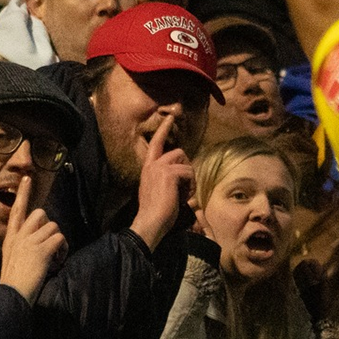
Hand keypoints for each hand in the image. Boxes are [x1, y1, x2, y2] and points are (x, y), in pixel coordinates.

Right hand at [0, 175, 64, 301]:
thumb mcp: (12, 259)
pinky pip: (60, 238)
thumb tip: (38, 243)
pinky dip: (63, 249)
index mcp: (11, 238)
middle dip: (49, 226)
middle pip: (40, 214)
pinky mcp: (41, 250)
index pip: (17, 210)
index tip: (27, 178)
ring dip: (59, 241)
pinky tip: (57, 260)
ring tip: (55, 257)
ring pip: (53, 226)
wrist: (11, 293)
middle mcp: (20, 236)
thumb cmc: (13, 282)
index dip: (23, 193)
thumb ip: (21, 247)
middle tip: (50, 243)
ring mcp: (30, 242)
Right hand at [129, 117, 193, 250]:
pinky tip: (184, 197)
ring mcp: (160, 167)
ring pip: (185, 162)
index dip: (164, 129)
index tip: (171, 116)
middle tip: (186, 187)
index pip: (156, 143)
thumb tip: (182, 176)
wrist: (150, 222)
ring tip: (184, 194)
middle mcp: (152, 165)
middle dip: (187, 167)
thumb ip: (166, 179)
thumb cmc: (156, 213)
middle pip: (179, 152)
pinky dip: (191, 186)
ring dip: (190, 178)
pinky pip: (189, 173)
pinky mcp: (169, 174)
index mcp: (148, 168)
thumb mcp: (158, 191)